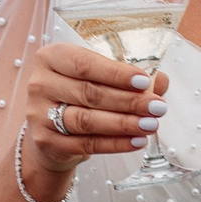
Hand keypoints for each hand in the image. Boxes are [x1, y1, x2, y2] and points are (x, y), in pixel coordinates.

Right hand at [20, 42, 169, 190]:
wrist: (50, 127)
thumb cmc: (78, 93)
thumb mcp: (98, 77)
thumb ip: (127, 77)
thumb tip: (160, 80)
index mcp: (51, 57)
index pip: (84, 64)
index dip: (116, 74)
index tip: (144, 82)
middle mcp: (40, 84)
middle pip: (88, 93)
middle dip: (128, 101)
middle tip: (157, 107)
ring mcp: (39, 114)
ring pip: (86, 121)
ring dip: (123, 124)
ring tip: (150, 125)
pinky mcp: (46, 141)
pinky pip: (85, 144)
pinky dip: (114, 144)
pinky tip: (136, 141)